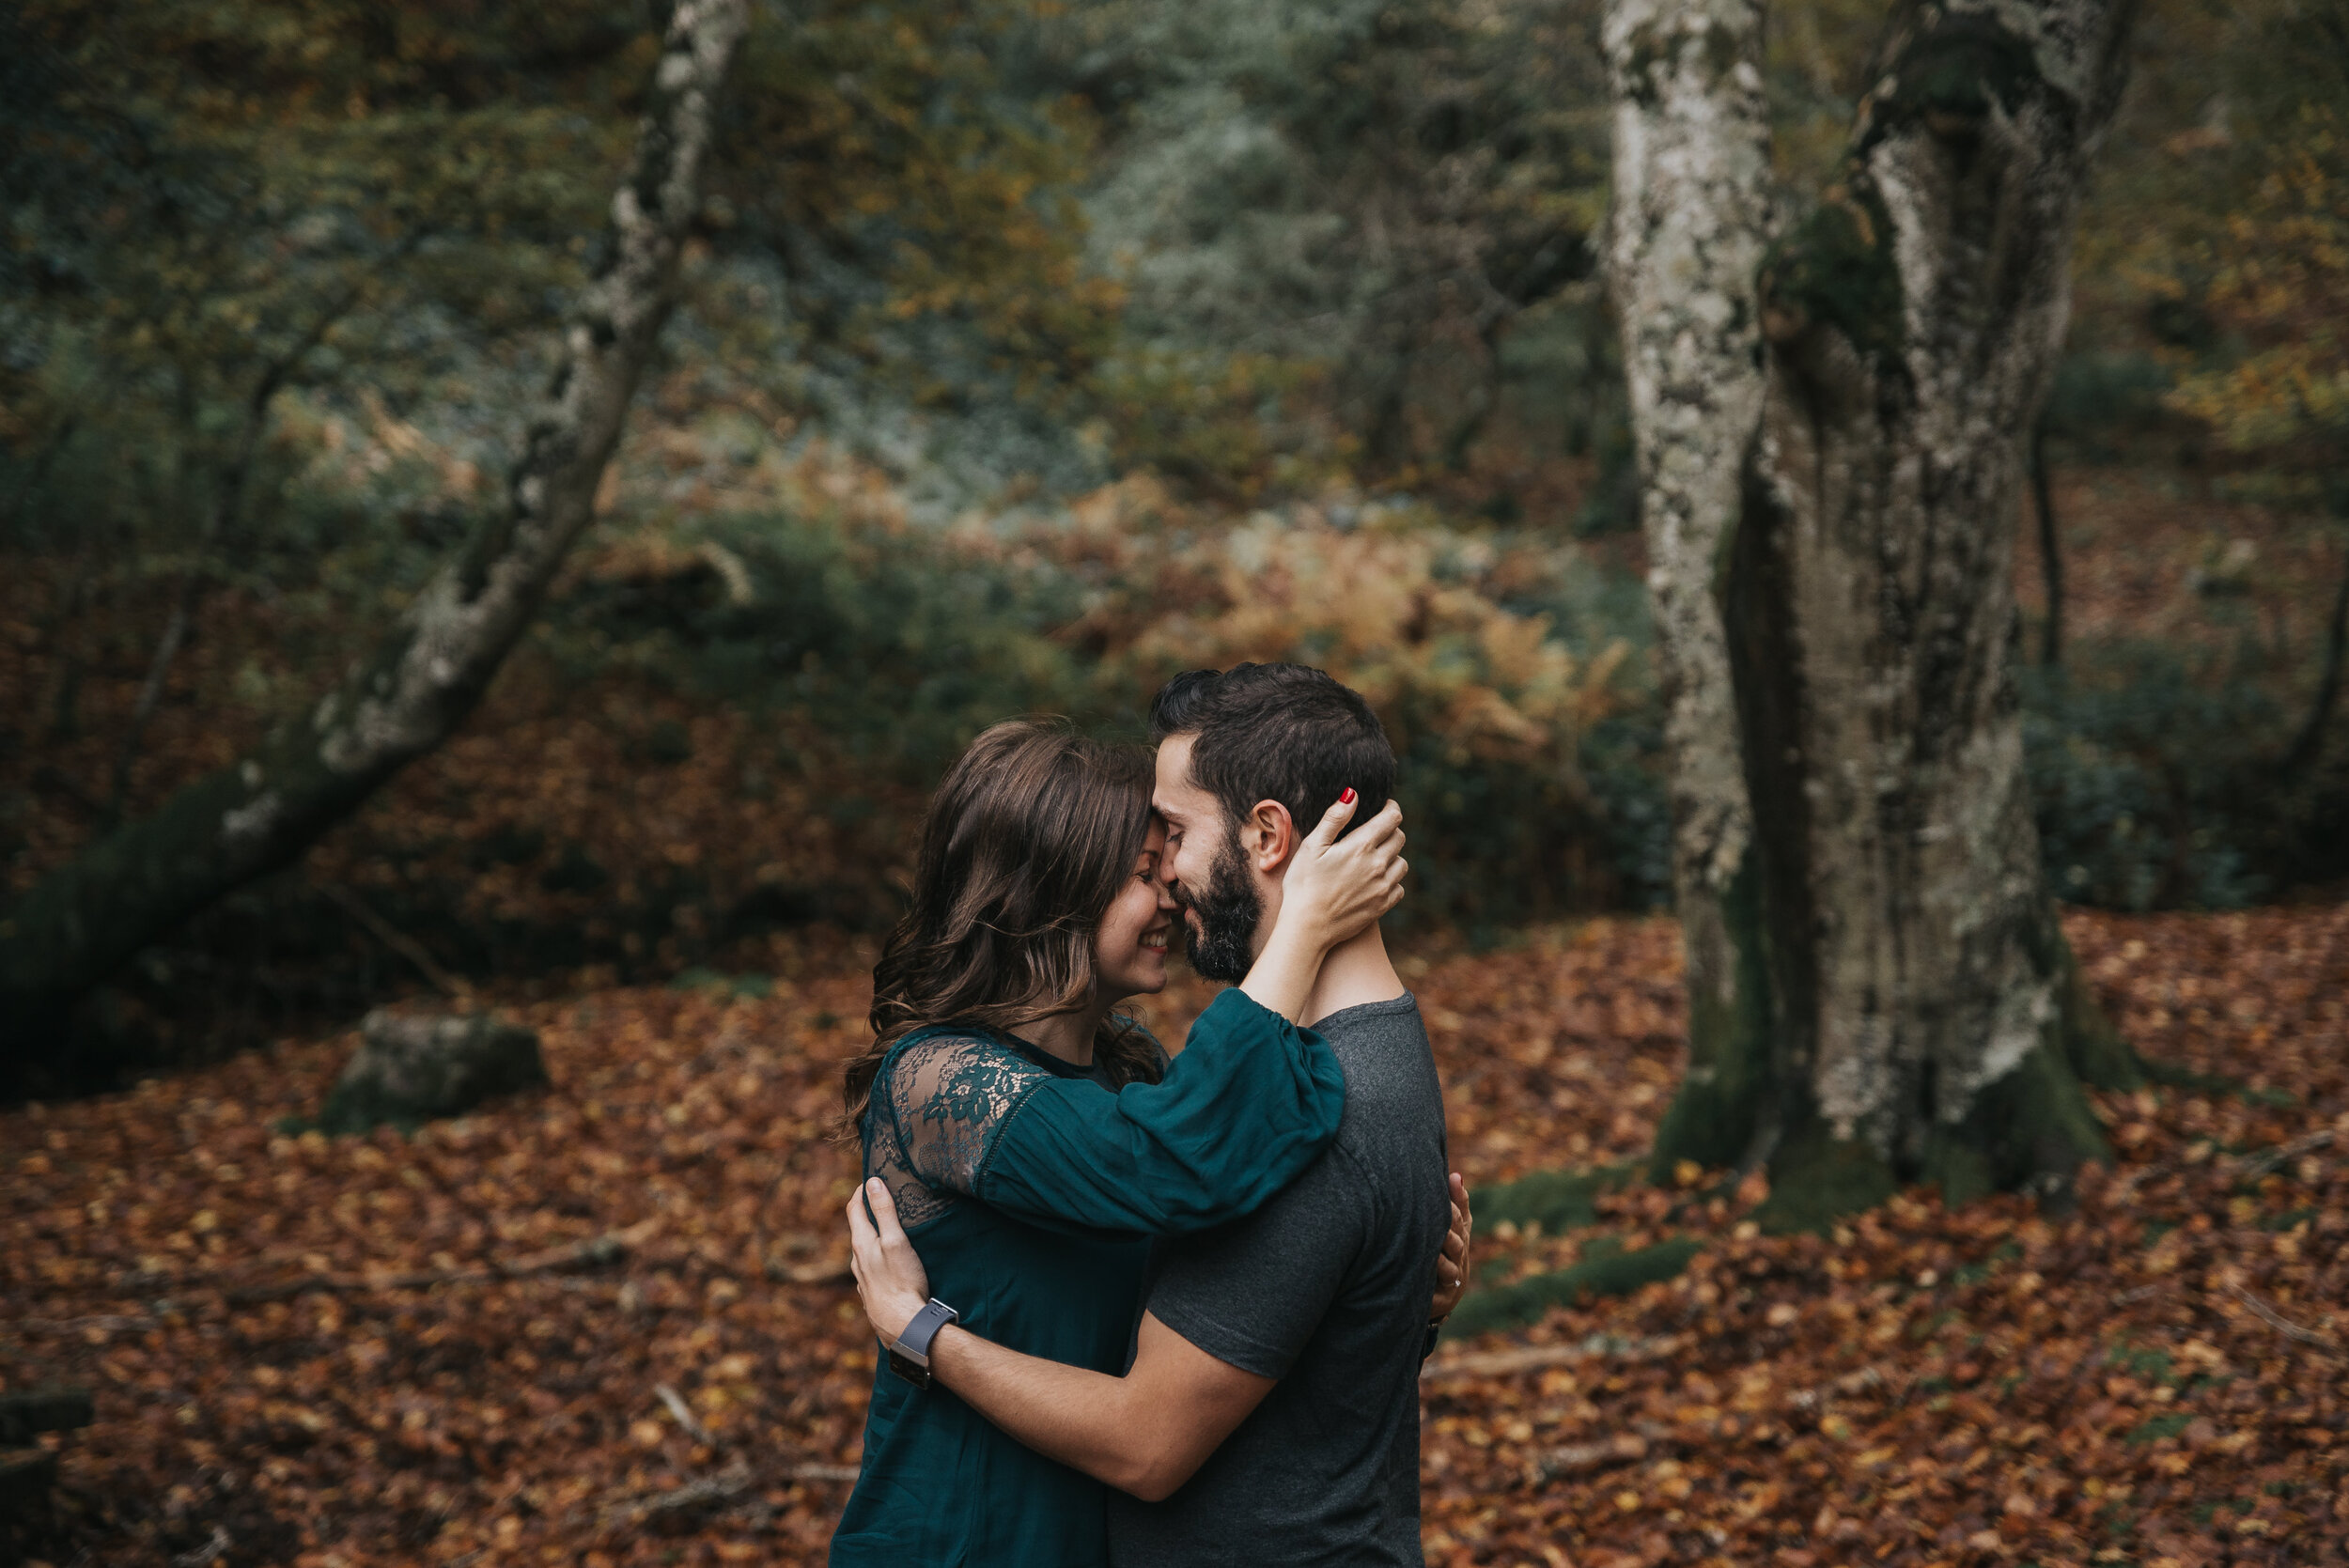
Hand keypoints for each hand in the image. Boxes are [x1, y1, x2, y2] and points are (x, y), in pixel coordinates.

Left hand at [846, 1177, 931, 1345]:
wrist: (902, 1326)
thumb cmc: (901, 1282)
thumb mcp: (896, 1241)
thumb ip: (884, 1212)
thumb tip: (873, 1183)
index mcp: (862, 1244)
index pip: (854, 1209)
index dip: (861, 1192)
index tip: (870, 1179)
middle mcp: (857, 1261)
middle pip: (858, 1230)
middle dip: (867, 1212)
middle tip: (881, 1199)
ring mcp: (863, 1279)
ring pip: (864, 1251)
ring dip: (872, 1237)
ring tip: (887, 1230)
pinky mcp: (872, 1294)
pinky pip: (871, 1269)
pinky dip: (877, 1257)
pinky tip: (889, 1263)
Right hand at [1275, 792, 1405, 950]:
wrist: (1307, 928)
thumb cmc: (1303, 885)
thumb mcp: (1312, 846)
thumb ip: (1334, 818)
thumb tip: (1352, 794)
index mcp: (1361, 846)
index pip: (1392, 818)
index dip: (1391, 808)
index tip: (1384, 806)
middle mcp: (1378, 865)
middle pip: (1399, 838)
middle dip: (1390, 829)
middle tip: (1375, 831)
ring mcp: (1383, 887)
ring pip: (1402, 863)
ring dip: (1392, 855)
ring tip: (1374, 857)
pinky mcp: (1382, 906)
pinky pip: (1399, 887)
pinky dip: (1392, 880)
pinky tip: (1375, 881)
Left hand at [1430, 1172, 1471, 1320]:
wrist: (1435, 1301)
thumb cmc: (1436, 1260)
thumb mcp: (1442, 1233)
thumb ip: (1449, 1207)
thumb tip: (1455, 1174)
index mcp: (1458, 1233)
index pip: (1461, 1210)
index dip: (1458, 1195)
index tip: (1452, 1178)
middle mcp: (1460, 1248)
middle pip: (1459, 1227)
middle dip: (1451, 1213)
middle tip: (1441, 1200)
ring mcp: (1457, 1268)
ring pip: (1456, 1248)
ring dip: (1448, 1237)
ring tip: (1438, 1228)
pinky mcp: (1450, 1289)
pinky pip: (1448, 1275)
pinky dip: (1441, 1265)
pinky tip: (1432, 1257)